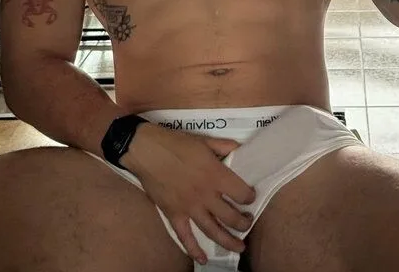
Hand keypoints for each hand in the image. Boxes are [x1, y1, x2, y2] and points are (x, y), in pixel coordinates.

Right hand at [124, 123, 255, 262]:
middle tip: (248, 223)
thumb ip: (224, 146)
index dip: (249, 196)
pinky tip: (203, 259)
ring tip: (239, 247)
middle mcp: (205, 195)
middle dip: (244, 223)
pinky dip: (194, 250)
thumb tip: (240, 149)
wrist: (147, 150)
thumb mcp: (204, 140)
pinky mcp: (174, 215)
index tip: (250, 197)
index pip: (241, 192)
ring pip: (213, 231)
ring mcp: (189, 208)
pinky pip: (185, 237)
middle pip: (230, 216)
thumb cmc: (176, 143)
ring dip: (228, 241)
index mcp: (215, 175)